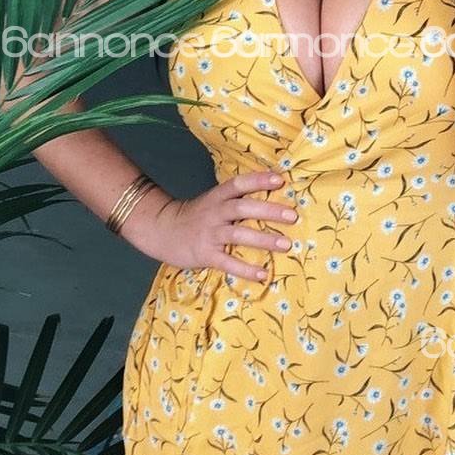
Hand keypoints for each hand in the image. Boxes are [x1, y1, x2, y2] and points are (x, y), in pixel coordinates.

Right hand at [123, 170, 297, 278]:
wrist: (162, 230)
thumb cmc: (197, 216)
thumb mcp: (213, 201)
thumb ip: (236, 199)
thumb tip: (272, 195)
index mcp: (218, 197)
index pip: (239, 184)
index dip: (258, 180)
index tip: (279, 180)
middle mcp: (214, 212)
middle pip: (242, 207)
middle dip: (268, 210)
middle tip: (292, 215)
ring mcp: (209, 234)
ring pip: (238, 234)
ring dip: (263, 239)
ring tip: (286, 244)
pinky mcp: (205, 254)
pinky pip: (228, 262)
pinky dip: (246, 269)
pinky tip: (264, 274)